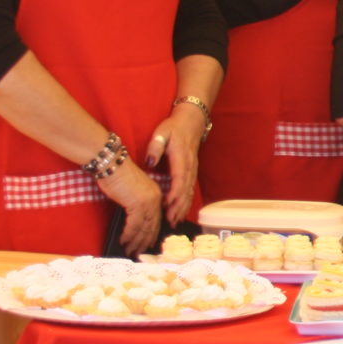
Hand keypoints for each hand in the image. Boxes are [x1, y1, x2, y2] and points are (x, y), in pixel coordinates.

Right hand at [97, 158, 164, 254]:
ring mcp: (148, 202)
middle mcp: (155, 199)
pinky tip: (123, 241)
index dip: (151, 234)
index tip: (147, 244)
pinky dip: (129, 235)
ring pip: (144, 228)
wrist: (112, 164)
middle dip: (144, 241)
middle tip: (138, 252)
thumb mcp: (131, 192)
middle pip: (152, 226)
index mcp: (156, 195)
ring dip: (136, 241)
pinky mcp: (137, 204)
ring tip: (129, 250)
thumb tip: (133, 221)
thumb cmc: (117, 176)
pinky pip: (134, 225)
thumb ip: (136, 204)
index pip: (156, 219)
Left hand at [143, 106, 208, 223]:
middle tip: (170, 220)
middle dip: (178, 207)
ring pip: (189, 192)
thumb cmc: (174, 127)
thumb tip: (150, 162)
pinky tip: (180, 212)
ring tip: (175, 221)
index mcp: (181, 158)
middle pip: (185, 190)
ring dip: (182, 208)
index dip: (174, 193)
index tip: (167, 204)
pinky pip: (190, 190)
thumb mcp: (161, 133)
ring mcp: (192, 170)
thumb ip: (155, 147)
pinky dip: (186, 202)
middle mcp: (189, 167)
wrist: (191, 122)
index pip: (179, 179)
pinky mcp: (192, 172)